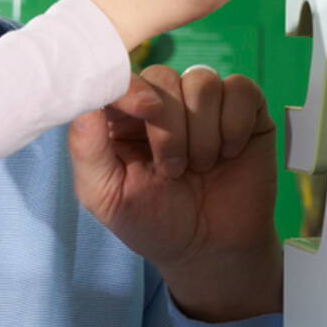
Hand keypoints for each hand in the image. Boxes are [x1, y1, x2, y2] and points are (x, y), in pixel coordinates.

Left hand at [68, 65, 282, 321]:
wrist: (213, 250)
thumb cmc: (154, 222)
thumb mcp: (105, 195)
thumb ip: (86, 147)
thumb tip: (83, 98)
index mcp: (121, 117)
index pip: (118, 78)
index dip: (131, 88)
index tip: (146, 110)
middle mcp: (160, 102)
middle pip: (162, 77)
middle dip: (169, 128)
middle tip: (173, 171)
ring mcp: (202, 102)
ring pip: (203, 81)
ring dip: (203, 132)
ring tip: (201, 167)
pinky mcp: (243, 108)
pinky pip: (241, 89)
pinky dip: (235, 124)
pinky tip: (229, 153)